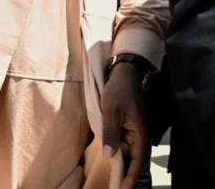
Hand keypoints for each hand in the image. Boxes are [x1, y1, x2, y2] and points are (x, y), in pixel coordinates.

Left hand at [101, 62, 148, 188]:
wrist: (124, 75)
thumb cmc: (118, 92)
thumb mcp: (111, 113)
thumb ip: (111, 134)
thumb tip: (110, 156)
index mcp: (141, 133)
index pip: (138, 161)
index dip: (132, 176)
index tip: (125, 188)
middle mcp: (142, 134)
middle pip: (136, 159)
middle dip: (128, 173)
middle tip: (118, 186)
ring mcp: (137, 130)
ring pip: (131, 151)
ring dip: (124, 162)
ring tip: (115, 177)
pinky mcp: (131, 126)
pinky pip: (127, 143)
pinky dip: (121, 151)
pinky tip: (113, 156)